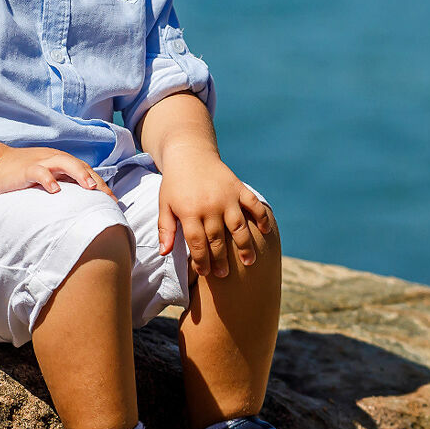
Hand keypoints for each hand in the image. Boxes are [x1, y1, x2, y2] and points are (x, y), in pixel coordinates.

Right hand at [0, 147, 113, 197]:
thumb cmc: (23, 174)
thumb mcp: (47, 177)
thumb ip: (62, 184)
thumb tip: (81, 203)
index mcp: (61, 162)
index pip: (86, 170)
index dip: (100, 184)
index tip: (113, 200)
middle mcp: (54, 158)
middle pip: (80, 165)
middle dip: (96, 181)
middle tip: (108, 197)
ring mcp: (41, 162)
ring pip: (65, 163)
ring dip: (79, 174)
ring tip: (90, 188)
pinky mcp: (26, 169)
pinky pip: (39, 171)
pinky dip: (48, 179)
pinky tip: (55, 190)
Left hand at [157, 159, 272, 277]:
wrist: (189, 154)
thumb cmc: (175, 184)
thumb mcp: (165, 204)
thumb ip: (165, 229)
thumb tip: (163, 253)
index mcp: (189, 211)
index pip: (197, 243)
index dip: (201, 261)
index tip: (205, 273)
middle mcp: (210, 205)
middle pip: (218, 239)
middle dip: (221, 259)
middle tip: (224, 274)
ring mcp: (227, 196)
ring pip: (238, 226)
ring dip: (244, 245)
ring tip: (248, 262)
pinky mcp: (238, 187)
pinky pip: (253, 204)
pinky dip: (261, 217)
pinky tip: (265, 231)